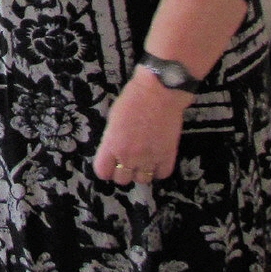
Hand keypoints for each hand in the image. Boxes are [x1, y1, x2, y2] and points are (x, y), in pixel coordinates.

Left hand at [92, 69, 190, 185]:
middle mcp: (129, 156)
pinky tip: (157, 159)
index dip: (105, 169)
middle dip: (123, 171)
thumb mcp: (113, 119)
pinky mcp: (167, 155)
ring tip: (143, 160)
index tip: (109, 164)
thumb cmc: (133, 98)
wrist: (159, 91)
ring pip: (142, 180)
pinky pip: (161, 174)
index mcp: (112, 145)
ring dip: (141, 172)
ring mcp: (149, 158)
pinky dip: (159, 169)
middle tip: (127, 160)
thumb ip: (112, 139)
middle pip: (122, 179)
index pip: (103, 172)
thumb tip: (113, 151)